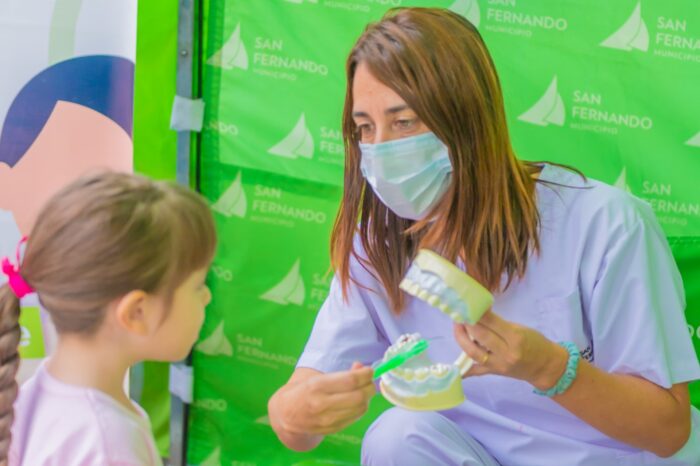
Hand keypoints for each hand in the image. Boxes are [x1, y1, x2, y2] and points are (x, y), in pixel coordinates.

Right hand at [276, 362, 375, 434]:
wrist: (285, 415)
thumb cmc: (302, 390)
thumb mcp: (317, 377)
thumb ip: (341, 373)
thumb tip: (361, 368)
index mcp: (317, 386)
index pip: (350, 381)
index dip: (365, 374)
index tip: (369, 370)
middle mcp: (322, 404)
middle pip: (359, 396)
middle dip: (370, 387)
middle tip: (369, 381)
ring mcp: (327, 420)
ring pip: (360, 408)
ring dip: (367, 398)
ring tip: (363, 391)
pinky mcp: (333, 429)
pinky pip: (355, 418)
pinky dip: (361, 408)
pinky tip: (356, 402)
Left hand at [453, 311, 568, 389]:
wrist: (545, 366)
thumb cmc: (535, 343)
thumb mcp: (520, 329)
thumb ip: (499, 324)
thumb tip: (479, 314)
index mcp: (515, 337)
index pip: (491, 322)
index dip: (477, 313)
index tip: (468, 305)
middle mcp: (506, 352)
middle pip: (480, 336)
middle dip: (467, 323)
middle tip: (460, 314)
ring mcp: (499, 365)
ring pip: (474, 352)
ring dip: (462, 339)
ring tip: (458, 327)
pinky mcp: (494, 372)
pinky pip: (476, 371)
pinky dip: (464, 370)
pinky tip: (452, 368)